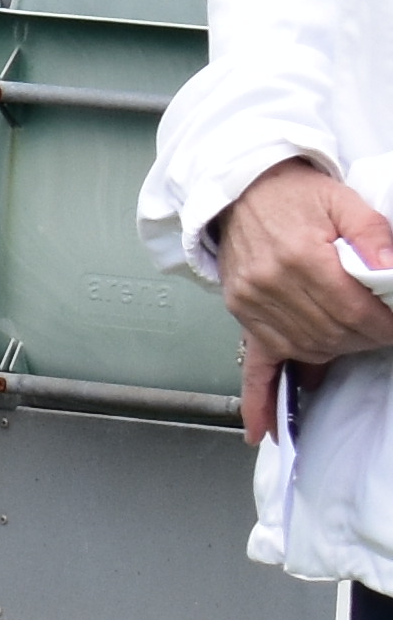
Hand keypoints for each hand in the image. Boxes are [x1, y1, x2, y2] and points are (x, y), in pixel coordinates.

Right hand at [217, 157, 392, 442]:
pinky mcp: (242, 312)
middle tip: (388, 333)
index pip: (354, 311)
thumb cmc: (295, 194)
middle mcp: (271, 285)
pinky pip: (252, 364)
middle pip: (332, 335)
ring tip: (358, 343)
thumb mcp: (344, 200)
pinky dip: (260, 398)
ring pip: (305, 349)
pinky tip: (262, 430)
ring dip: (337, 353)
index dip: (385, 326)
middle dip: (368, 340)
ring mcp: (252, 303)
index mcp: (300, 257)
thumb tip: (391, 268)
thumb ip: (372, 232)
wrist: (242, 189)